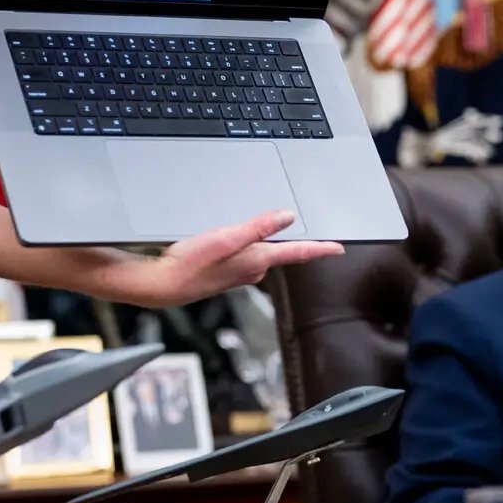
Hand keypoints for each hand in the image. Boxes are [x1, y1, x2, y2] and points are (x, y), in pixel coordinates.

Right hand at [108, 209, 342, 307]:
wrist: (163, 284)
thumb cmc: (190, 263)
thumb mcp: (226, 238)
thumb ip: (258, 228)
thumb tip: (287, 217)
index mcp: (257, 260)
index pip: (297, 253)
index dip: (321, 249)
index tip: (340, 248)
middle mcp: (252, 269)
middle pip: (283, 254)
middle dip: (297, 244)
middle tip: (316, 237)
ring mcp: (239, 273)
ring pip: (264, 255)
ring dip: (272, 244)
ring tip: (281, 232)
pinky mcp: (225, 272)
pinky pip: (248, 256)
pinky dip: (252, 247)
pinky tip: (243, 240)